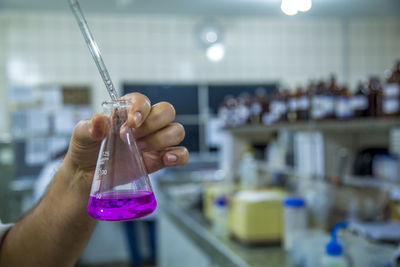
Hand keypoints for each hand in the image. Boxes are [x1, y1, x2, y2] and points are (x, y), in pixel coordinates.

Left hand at [64, 93, 188, 188]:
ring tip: (140, 150)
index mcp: (127, 111)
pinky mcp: (161, 159)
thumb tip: (99, 120)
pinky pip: (182, 154)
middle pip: (166, 111)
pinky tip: (166, 159)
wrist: (87, 176)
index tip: (131, 123)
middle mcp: (146, 123)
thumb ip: (90, 127)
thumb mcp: (82, 136)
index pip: (143, 100)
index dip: (141, 108)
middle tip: (133, 138)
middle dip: (152, 124)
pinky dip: (178, 155)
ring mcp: (156, 141)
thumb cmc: (86, 150)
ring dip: (162, 139)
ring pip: (177, 130)